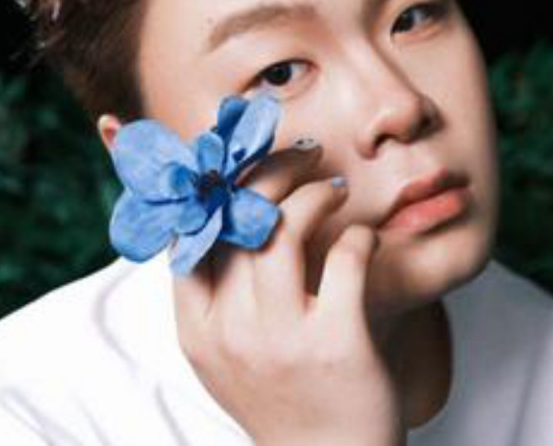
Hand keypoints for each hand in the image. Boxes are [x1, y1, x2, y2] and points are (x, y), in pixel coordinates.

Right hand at [171, 143, 405, 445]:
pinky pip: (346, 258)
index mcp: (198, 331)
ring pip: (284, 227)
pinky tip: (362, 236)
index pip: (190, 234)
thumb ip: (212, 295)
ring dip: (314, 194)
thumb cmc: (282, 396)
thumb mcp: (225, 355)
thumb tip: (214, 215)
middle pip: (240, 217)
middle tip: (302, 155)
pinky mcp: (338, 344)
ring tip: (333, 190)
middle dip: (273, 170)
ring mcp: (283, 340)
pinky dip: (358, 234)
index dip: (214, 184)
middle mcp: (232, 332)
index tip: (242, 159)